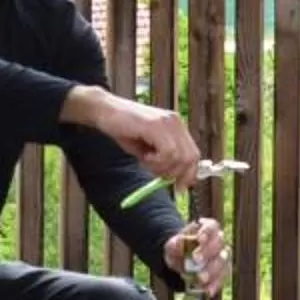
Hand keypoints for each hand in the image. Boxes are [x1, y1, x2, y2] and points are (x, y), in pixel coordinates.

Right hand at [64, 86, 200, 182]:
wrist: (104, 111)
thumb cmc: (124, 130)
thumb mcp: (147, 150)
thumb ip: (163, 161)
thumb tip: (176, 181)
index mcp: (176, 127)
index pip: (194, 155)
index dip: (189, 174)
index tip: (179, 189)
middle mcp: (176, 123)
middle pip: (191, 158)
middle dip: (176, 174)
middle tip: (158, 176)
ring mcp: (167, 122)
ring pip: (179, 157)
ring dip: (161, 167)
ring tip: (146, 160)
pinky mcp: (156, 124)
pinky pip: (167, 152)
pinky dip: (156, 161)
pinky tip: (144, 156)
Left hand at [165, 217, 228, 294]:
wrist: (179, 261)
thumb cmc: (178, 249)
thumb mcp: (172, 245)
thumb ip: (175, 244)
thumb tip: (178, 242)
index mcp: (208, 229)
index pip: (212, 227)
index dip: (207, 232)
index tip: (199, 239)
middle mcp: (218, 242)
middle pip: (218, 245)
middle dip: (207, 252)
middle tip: (196, 259)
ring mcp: (222, 257)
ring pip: (222, 262)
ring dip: (212, 271)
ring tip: (200, 278)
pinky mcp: (221, 273)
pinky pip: (220, 279)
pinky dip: (214, 285)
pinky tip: (207, 290)